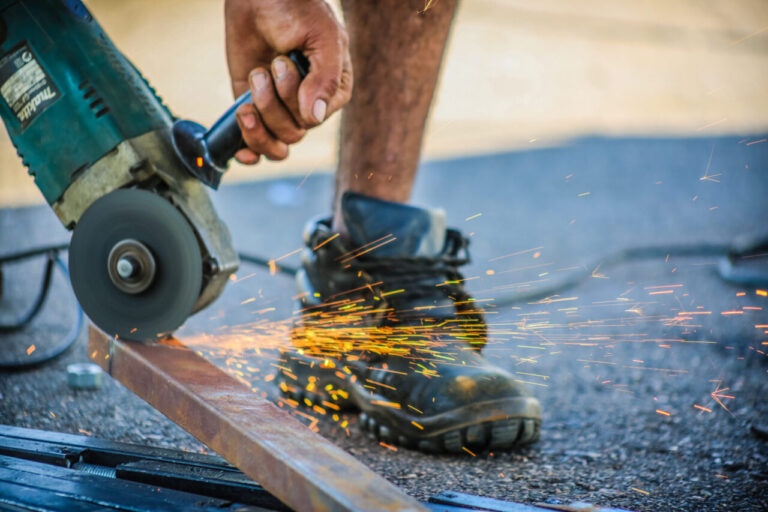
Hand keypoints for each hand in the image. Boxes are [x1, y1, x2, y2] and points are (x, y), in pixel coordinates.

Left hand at [225, 0, 352, 163]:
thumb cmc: (298, 10)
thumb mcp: (322, 38)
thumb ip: (324, 78)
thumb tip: (314, 118)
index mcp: (333, 93)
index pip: (313, 120)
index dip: (293, 99)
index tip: (282, 62)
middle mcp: (310, 107)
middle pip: (292, 133)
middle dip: (272, 103)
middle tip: (267, 67)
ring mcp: (282, 110)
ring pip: (275, 143)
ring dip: (258, 117)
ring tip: (253, 82)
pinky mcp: (256, 109)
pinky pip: (257, 146)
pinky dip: (250, 150)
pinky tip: (241, 149)